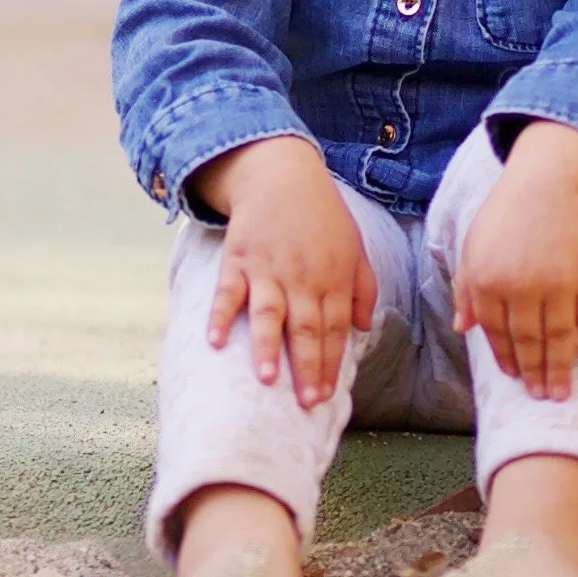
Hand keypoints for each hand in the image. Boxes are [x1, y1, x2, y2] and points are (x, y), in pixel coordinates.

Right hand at [200, 137, 378, 406]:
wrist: (281, 175)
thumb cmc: (322, 215)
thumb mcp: (354, 246)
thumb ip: (363, 287)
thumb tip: (362, 328)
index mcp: (333, 278)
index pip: (334, 329)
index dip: (329, 364)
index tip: (324, 397)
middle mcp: (302, 277)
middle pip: (306, 328)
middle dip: (307, 368)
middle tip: (306, 402)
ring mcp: (268, 269)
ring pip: (268, 314)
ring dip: (267, 347)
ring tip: (267, 379)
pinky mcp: (238, 259)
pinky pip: (227, 292)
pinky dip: (219, 316)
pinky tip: (214, 341)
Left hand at [453, 121, 577, 401]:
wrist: (550, 182)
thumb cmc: (506, 215)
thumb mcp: (473, 247)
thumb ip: (466, 289)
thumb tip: (463, 329)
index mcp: (487, 281)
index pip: (497, 333)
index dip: (507, 358)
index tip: (516, 377)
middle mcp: (521, 287)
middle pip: (529, 342)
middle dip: (535, 373)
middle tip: (542, 398)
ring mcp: (557, 284)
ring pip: (559, 338)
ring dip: (561, 369)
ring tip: (562, 394)